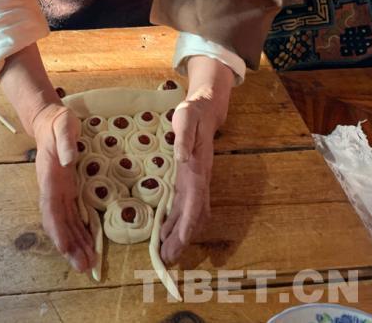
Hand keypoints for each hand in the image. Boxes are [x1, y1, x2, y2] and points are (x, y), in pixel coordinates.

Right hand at [31, 103, 95, 272]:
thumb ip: (65, 142)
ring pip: (66, 223)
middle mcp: (52, 188)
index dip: (57, 230)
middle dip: (69, 246)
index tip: (64, 248)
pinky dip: (80, 231)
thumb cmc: (58, 122)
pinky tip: (90, 244)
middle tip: (84, 266)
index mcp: (49, 176)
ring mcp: (59, 191)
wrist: (50, 120)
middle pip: (58, 223)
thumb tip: (68, 160)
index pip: (50, 208)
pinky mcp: (67, 191)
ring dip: (76, 243)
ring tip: (89, 263)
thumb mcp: (63, 125)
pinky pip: (73, 216)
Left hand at [160, 55, 233, 263]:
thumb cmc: (193, 113)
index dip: (186, 225)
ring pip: (190, 215)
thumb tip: (180, 158)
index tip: (176, 244)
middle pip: (193, 216)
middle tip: (167, 261)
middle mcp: (199, 179)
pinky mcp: (190, 179)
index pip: (194, 203)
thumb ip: (183, 138)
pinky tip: (166, 232)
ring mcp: (196, 181)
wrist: (206, 109)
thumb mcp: (185, 119)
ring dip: (178, 235)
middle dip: (181, 240)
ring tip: (165, 254)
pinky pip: (185, 206)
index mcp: (197, 168)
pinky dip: (177, 222)